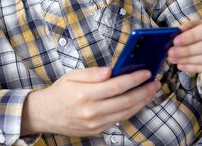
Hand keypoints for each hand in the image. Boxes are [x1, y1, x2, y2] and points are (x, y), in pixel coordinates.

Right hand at [21, 67, 159, 136]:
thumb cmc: (60, 92)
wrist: (46, 115)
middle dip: (144, 91)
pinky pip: (119, 120)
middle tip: (155, 83)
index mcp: (85, 94)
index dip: (134, 79)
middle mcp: (92, 111)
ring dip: (142, 102)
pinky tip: (138, 102)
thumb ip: (92, 73)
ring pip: (126, 113)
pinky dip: (132, 110)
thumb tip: (111, 70)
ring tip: (151, 92)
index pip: (116, 86)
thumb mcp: (72, 75)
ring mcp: (95, 124)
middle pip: (125, 101)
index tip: (146, 72)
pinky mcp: (97, 130)